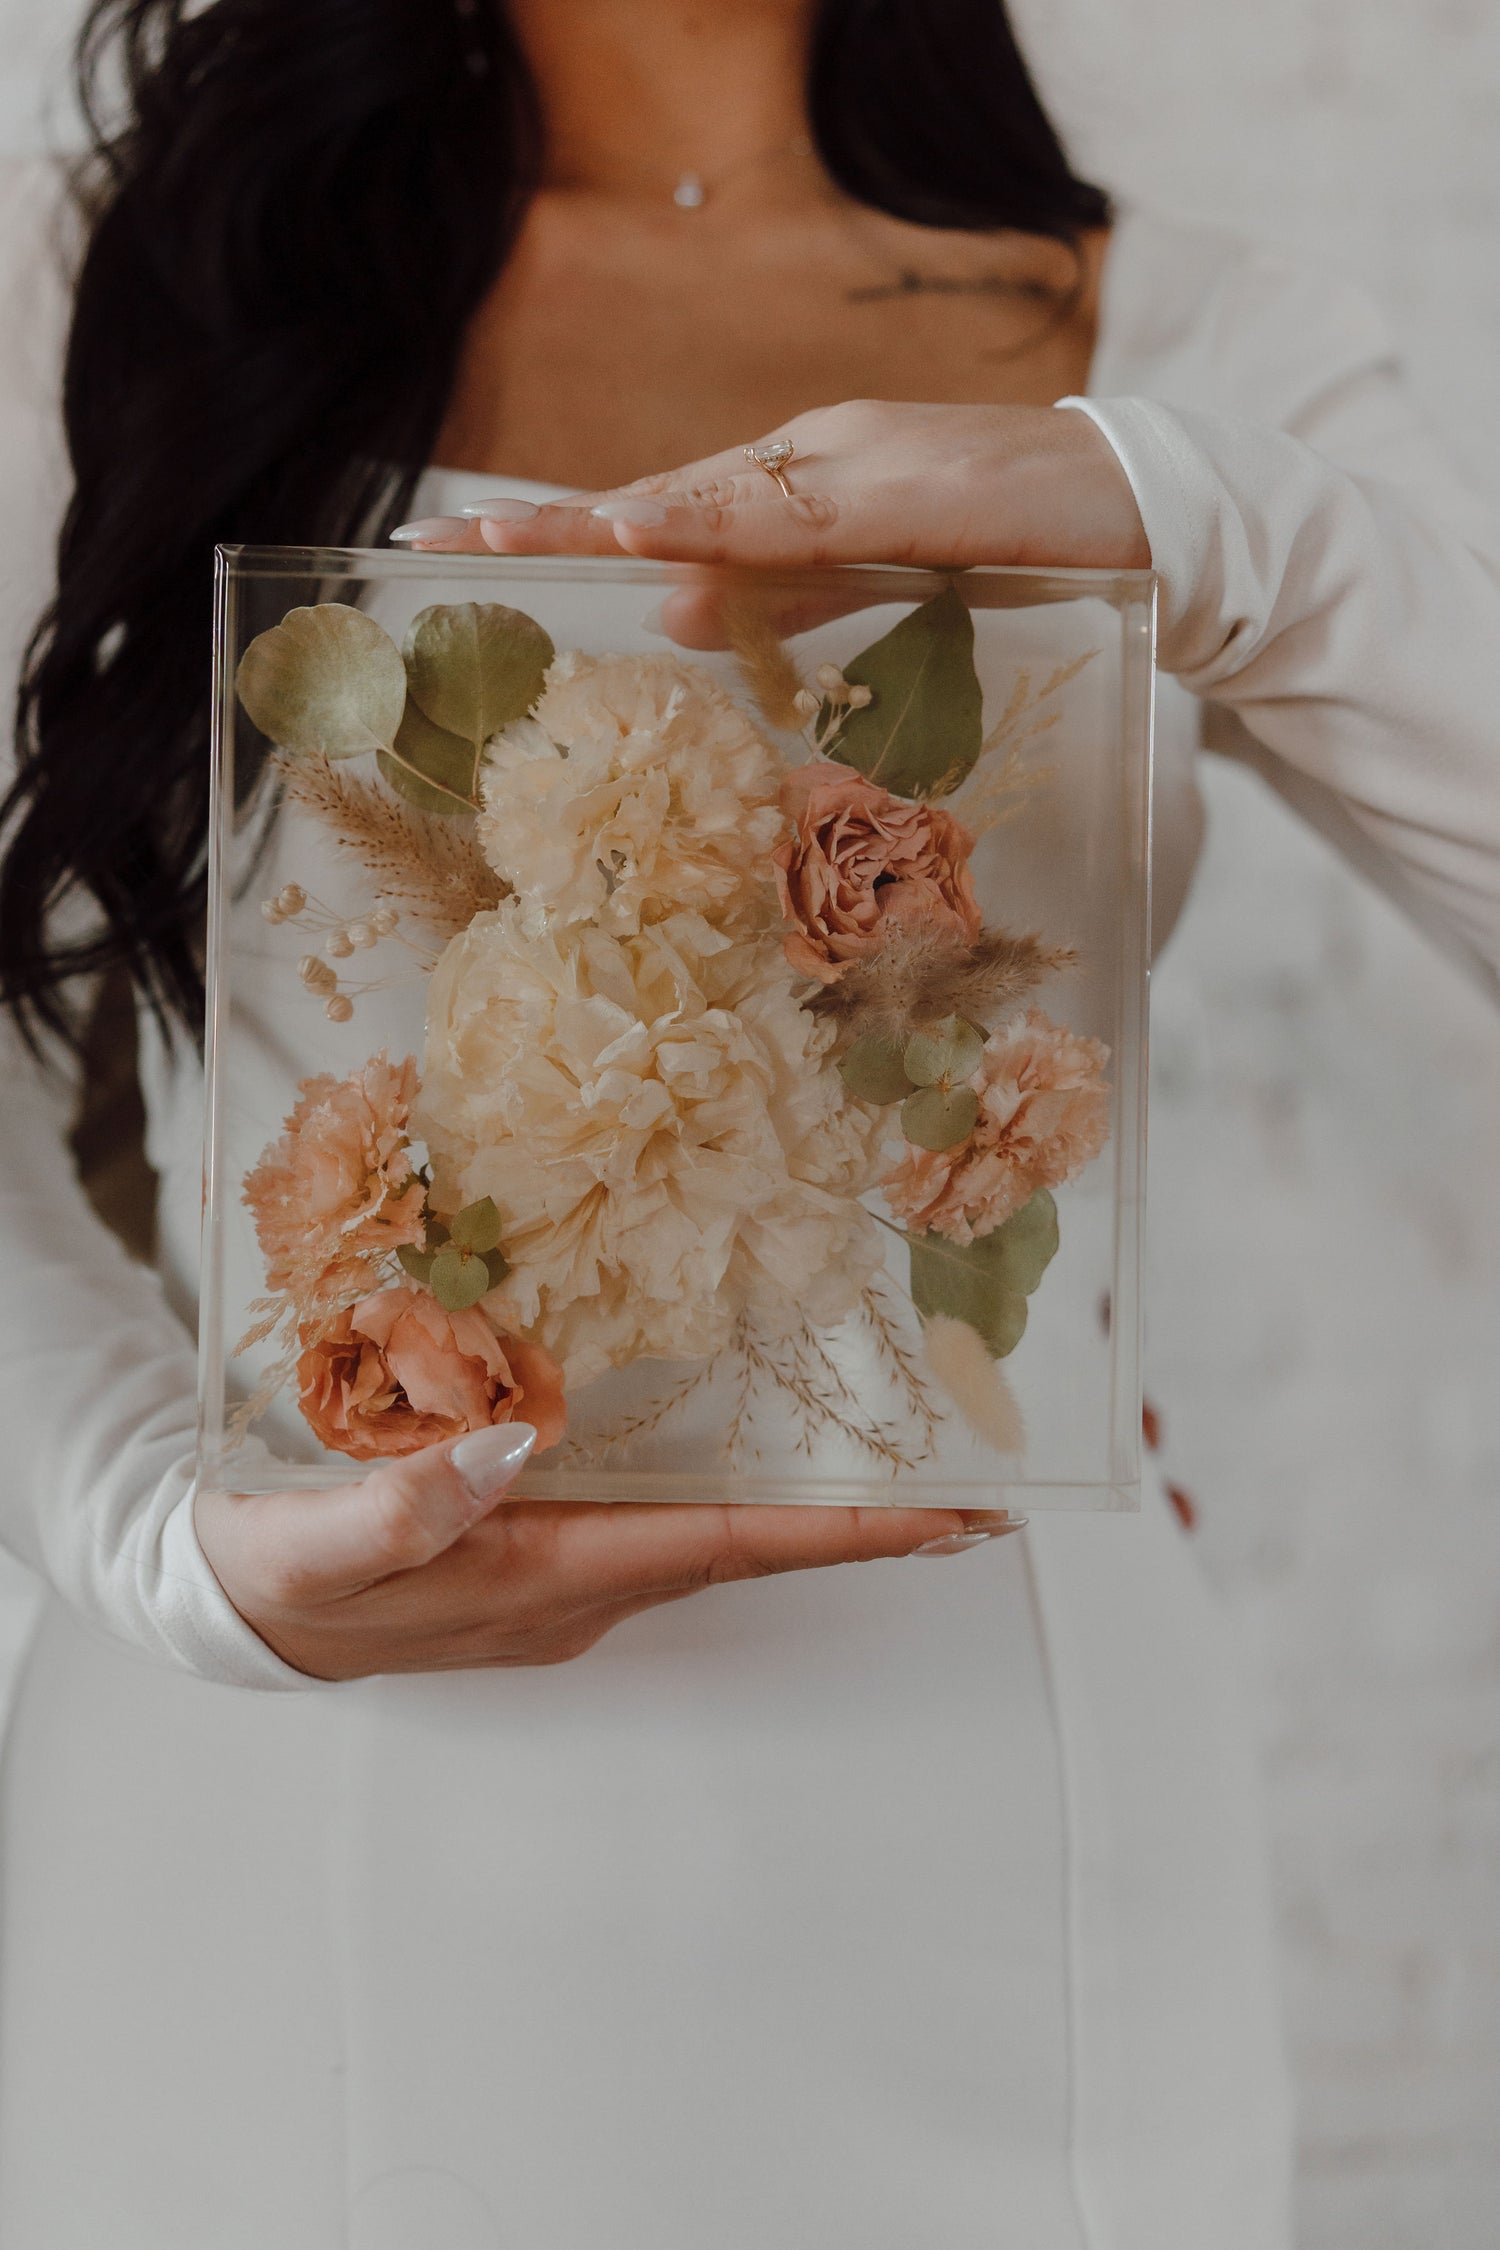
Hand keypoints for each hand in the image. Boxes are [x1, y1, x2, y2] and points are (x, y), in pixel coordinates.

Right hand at [196, 1424, 1016, 1679]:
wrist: (236, 1609)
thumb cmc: (278, 1571)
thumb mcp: (320, 1540)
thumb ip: (407, 1501)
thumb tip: (511, 1445)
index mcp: (547, 1577)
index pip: (728, 1548)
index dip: (845, 1531)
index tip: (951, 1515)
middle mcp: (582, 1586)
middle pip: (750, 1548)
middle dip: (862, 1521)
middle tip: (975, 1478)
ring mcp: (568, 1575)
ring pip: (714, 1535)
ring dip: (809, 1510)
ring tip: (904, 1459)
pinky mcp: (543, 1551)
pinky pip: (666, 1519)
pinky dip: (735, 1496)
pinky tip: (761, 1456)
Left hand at [398, 400, 1147, 573]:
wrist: (1142, 507)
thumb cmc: (1012, 543)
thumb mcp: (873, 578)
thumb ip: (777, 595)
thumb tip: (670, 612)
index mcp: (797, 490)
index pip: (661, 516)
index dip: (559, 534)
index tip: (460, 551)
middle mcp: (807, 460)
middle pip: (655, 496)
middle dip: (541, 525)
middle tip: (431, 545)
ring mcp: (852, 463)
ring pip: (705, 495)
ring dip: (597, 518)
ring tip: (498, 539)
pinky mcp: (902, 481)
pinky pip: (793, 511)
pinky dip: (711, 519)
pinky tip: (642, 528)